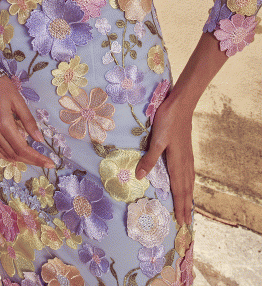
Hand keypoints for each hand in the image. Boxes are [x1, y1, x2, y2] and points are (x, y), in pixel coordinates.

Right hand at [0, 75, 55, 170]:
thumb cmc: (2, 87)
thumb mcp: (19, 101)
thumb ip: (29, 121)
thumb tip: (39, 139)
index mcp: (4, 124)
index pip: (22, 148)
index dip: (37, 158)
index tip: (50, 163)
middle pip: (15, 155)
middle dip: (32, 161)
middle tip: (46, 163)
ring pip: (6, 156)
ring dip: (21, 160)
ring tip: (35, 159)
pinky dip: (10, 156)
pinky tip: (19, 154)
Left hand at [135, 90, 193, 226]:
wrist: (181, 105)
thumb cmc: (168, 121)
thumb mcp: (157, 140)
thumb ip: (150, 159)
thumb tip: (139, 177)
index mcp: (177, 163)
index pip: (179, 190)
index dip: (180, 206)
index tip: (182, 222)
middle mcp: (185, 163)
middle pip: (186, 189)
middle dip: (185, 206)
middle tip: (186, 223)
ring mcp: (188, 157)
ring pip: (189, 182)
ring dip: (188, 196)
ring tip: (188, 208)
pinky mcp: (187, 151)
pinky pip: (190, 174)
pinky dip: (189, 184)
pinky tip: (188, 183)